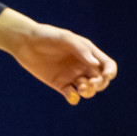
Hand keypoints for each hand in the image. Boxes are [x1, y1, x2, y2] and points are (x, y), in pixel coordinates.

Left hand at [0, 10, 117, 104]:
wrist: (26, 43)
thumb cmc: (48, 36)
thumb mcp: (66, 39)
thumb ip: (82, 50)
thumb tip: (96, 65)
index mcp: (89, 53)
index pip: (107, 65)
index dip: (110, 72)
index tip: (106, 76)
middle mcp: (83, 65)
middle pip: (100, 80)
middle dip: (99, 84)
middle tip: (89, 83)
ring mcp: (71, 75)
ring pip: (88, 89)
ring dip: (89, 91)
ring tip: (80, 88)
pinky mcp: (59, 84)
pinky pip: (71, 95)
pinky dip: (74, 98)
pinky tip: (71, 95)